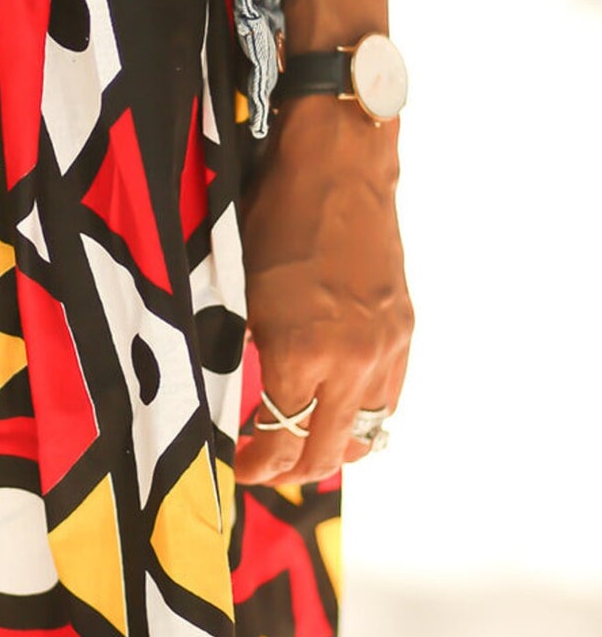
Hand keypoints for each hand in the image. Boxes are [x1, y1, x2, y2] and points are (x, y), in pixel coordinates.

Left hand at [235, 98, 412, 484]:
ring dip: (333, 449)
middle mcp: (353, 362)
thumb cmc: (274, 219)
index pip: (281, 440)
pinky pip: (389, 399)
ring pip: (366, 433)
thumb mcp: (239, 291)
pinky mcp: (404, 332)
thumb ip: (244, 351)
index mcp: (302, 354)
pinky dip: (362, 417)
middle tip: (265, 467)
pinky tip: (338, 412)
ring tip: (303, 447)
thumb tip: (233, 394)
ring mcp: (386, 348)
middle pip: (326, 451)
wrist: (339, 167)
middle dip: (291, 469)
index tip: (241, 466)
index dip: (258, 464)